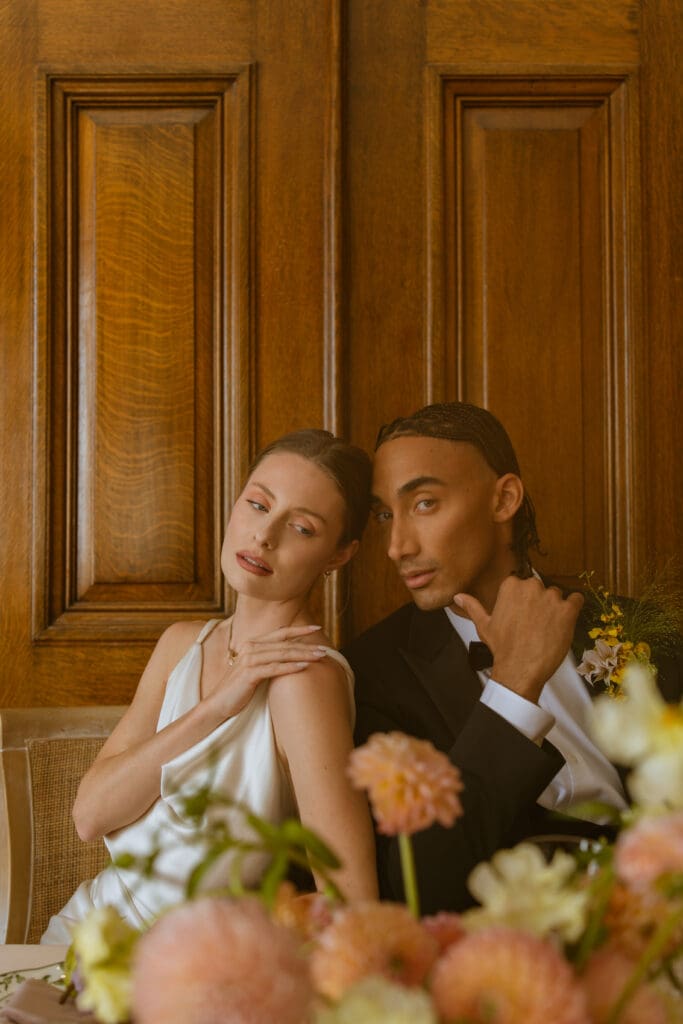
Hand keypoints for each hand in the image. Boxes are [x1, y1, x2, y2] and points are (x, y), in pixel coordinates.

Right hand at [210, 624, 326, 719]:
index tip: (318, 628)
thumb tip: (293, 656)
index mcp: (253, 644)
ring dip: (303, 655)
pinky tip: (304, 667)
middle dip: (306, 645)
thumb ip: (270, 660)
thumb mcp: (256, 670)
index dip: (300, 629)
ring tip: (320, 657)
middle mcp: (250, 647)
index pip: (280, 633)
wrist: (218, 704)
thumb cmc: (240, 689)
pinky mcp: (248, 673)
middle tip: (325, 649)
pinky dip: (290, 667)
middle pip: (284, 643)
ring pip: (281, 654)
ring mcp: (248, 659)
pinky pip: (273, 669)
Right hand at [454, 575, 583, 702]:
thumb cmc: (502, 647)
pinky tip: (565, 622)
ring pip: (558, 595)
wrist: (519, 668)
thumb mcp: (484, 624)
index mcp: (511, 586)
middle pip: (541, 588)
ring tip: (549, 628)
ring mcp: (551, 597)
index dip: (525, 600)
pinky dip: (574, 608)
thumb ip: (472, 606)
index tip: (524, 614)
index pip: (524, 584)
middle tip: (535, 624)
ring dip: (556, 608)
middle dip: (540, 602)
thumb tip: (458, 596)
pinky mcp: (568, 610)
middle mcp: (531, 586)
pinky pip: (577, 599)